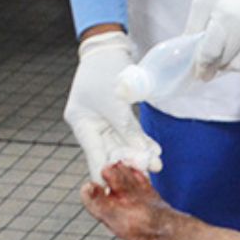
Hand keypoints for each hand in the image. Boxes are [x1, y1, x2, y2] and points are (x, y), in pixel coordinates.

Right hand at [64, 30, 162, 180]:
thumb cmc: (106, 70)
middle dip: (130, 163)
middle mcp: (91, 126)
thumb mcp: (115, 102)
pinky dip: (142, 141)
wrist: (109, 46)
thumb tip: (140, 153)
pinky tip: (155, 150)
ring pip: (123, 144)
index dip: (107, 174)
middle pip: (110, 152)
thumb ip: (127, 129)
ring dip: (140, 153)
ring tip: (157, 163)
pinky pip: (130, 133)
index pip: (94, 156)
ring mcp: (104, 121)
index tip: (118, 192)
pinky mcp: (117, 115)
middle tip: (150, 173)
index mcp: (81, 124)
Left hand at [184, 0, 239, 81]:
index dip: (201, 65)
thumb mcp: (202, 2)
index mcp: (224, 17)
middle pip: (224, 60)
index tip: (197, 72)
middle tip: (208, 62)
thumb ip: (193, 30)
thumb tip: (189, 57)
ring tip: (224, 57)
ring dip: (230, 66)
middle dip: (213, 65)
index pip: (209, 53)